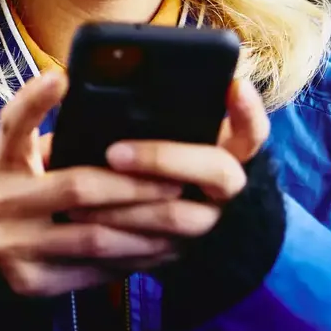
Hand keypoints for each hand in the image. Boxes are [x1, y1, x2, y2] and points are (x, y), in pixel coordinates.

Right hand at [0, 71, 184, 296]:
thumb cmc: (20, 189)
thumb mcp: (23, 157)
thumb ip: (58, 141)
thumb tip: (123, 116)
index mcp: (0, 162)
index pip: (13, 124)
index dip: (35, 99)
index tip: (63, 77)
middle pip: (76, 188)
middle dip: (134, 185)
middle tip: (176, 180)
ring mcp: (10, 245)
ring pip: (93, 237)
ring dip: (144, 226)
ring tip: (180, 217)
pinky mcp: (29, 282)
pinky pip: (94, 271)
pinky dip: (132, 258)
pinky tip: (159, 248)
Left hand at [68, 78, 269, 240]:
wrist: (162, 216)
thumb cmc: (153, 151)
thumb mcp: (161, 131)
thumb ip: (152, 112)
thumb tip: (95, 78)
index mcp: (228, 149)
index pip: (251, 129)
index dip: (248, 111)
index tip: (233, 85)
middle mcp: (226, 187)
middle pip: (217, 171)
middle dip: (163, 158)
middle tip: (114, 153)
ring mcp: (209, 222)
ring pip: (177, 217)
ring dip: (127, 207)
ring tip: (79, 197)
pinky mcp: (182, 252)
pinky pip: (152, 250)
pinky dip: (115, 238)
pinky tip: (82, 224)